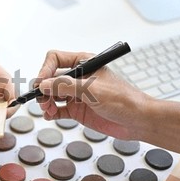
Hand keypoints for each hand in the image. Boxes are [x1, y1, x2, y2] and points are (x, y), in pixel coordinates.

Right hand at [37, 50, 151, 139]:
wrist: (138, 121)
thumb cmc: (124, 99)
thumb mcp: (92, 90)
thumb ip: (66, 86)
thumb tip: (44, 85)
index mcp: (84, 63)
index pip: (55, 59)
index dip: (45, 70)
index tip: (41, 83)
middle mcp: (78, 77)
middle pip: (50, 78)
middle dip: (44, 89)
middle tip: (43, 100)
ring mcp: (76, 94)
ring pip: (51, 94)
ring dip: (46, 102)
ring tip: (48, 110)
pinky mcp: (77, 110)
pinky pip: (57, 109)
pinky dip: (51, 113)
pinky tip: (51, 115)